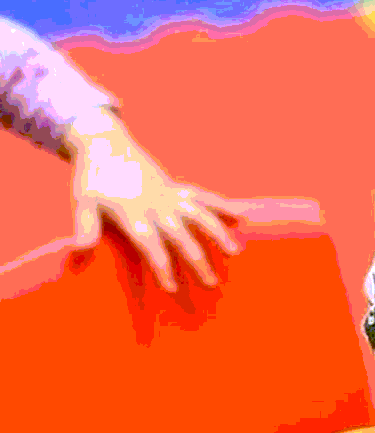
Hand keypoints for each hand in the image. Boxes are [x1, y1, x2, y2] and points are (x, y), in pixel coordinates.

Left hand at [66, 115, 240, 294]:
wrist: (106, 145)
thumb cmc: (92, 178)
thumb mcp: (83, 202)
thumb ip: (85, 227)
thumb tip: (78, 252)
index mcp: (134, 213)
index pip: (151, 245)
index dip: (163, 266)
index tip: (173, 288)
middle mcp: (157, 205)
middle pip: (182, 236)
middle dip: (198, 260)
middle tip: (211, 283)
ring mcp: (170, 195)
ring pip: (200, 215)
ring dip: (219, 233)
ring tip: (235, 252)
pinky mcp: (177, 187)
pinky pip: (203, 196)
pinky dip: (221, 205)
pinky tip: (239, 216)